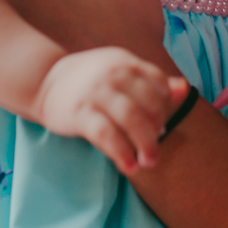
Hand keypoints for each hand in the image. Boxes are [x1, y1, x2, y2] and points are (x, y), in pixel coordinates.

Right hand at [34, 47, 181, 172]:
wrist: (43, 80)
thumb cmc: (88, 79)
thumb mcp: (119, 71)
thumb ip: (151, 81)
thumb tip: (184, 88)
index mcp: (125, 62)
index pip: (158, 84)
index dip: (165, 106)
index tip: (161, 123)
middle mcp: (113, 74)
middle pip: (149, 103)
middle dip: (157, 129)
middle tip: (155, 147)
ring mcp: (95, 93)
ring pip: (132, 118)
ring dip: (146, 144)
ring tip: (149, 162)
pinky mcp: (79, 114)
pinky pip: (107, 135)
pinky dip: (121, 153)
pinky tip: (129, 166)